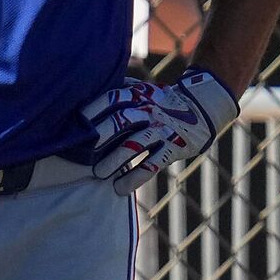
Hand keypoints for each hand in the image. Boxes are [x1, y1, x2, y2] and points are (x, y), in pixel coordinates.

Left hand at [83, 68, 235, 192]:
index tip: (77, 122)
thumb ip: (119, 91)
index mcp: (138, 96)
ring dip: (116, 159)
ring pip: (137, 144)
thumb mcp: (142, 91)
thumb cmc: (159, 102)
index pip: (113, 98)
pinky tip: (120, 188)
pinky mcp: (173, 148)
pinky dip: (136, 177)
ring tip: (99, 173)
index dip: (94, 109)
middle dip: (102, 134)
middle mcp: (149, 111)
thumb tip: (80, 93)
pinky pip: (153, 164)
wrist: (201, 109)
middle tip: (85, 150)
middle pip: (123, 120)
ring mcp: (162, 130)